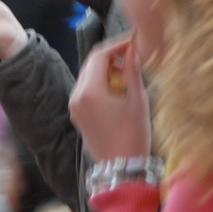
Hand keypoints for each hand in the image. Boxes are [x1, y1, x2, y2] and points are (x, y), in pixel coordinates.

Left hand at [69, 37, 150, 161]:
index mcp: (89, 92)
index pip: (99, 55)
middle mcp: (76, 96)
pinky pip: (87, 89)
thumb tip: (133, 49)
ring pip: (89, 75)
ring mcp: (75, 106)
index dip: (117, 45)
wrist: (121, 169)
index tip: (134, 41)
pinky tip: (119, 85)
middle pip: (91, 63)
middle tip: (132, 52)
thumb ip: (133, 71)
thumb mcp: (137, 100)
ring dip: (107, 68)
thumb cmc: (133, 135)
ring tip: (128, 69)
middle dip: (112, 55)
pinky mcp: (78, 114)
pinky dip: (101, 82)